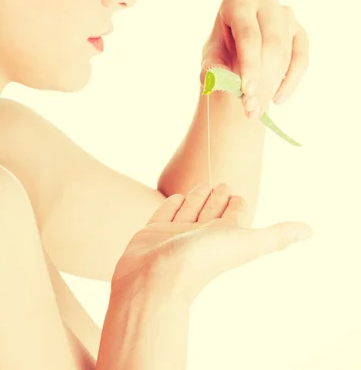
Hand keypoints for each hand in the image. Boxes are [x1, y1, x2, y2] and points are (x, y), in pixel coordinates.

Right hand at [111, 183, 312, 302]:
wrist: (154, 279)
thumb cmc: (201, 262)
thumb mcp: (246, 243)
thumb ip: (278, 236)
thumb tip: (311, 231)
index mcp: (223, 237)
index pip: (233, 217)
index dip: (236, 204)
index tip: (238, 192)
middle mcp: (200, 236)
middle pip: (212, 212)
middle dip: (218, 197)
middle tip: (223, 183)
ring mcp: (175, 235)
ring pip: (190, 210)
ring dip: (198, 197)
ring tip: (204, 185)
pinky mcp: (152, 232)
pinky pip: (165, 214)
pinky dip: (173, 204)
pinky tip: (177, 197)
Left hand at [200, 0, 308, 119]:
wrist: (238, 51)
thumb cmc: (222, 50)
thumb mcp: (211, 58)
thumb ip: (211, 67)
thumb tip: (211, 79)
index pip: (248, 35)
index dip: (249, 65)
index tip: (246, 92)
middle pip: (270, 44)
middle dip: (261, 79)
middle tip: (251, 106)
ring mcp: (286, 13)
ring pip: (285, 52)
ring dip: (273, 83)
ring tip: (257, 107)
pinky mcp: (300, 30)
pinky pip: (302, 58)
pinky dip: (291, 82)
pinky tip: (278, 99)